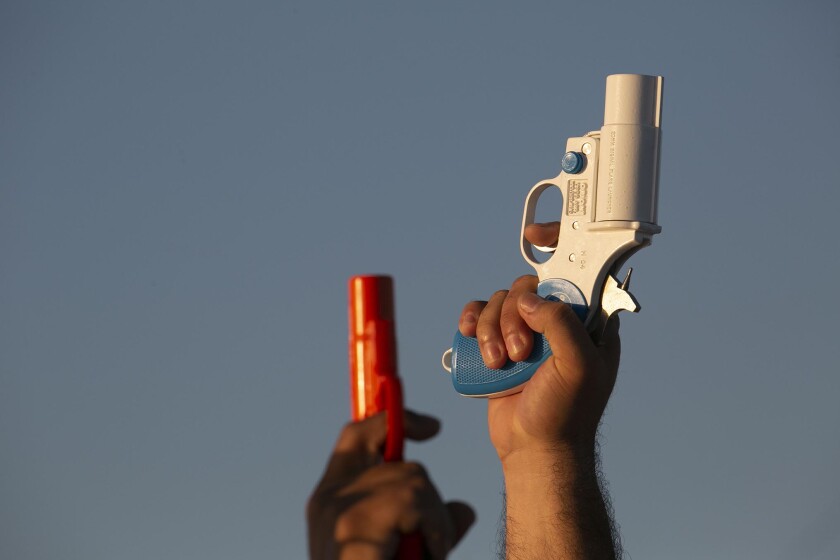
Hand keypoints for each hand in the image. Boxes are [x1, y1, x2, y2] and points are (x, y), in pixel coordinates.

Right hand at [307, 410, 474, 559]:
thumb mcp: (405, 552)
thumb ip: (429, 526)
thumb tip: (464, 510)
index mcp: (331, 499)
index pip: (357, 435)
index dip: (393, 418)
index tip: (433, 428)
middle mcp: (328, 497)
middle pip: (400, 460)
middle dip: (430, 498)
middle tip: (432, 542)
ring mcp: (337, 507)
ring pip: (416, 480)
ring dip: (434, 521)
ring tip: (425, 556)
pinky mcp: (354, 523)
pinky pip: (415, 500)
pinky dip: (433, 529)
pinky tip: (426, 556)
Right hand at [457, 222, 621, 460]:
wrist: (533, 450)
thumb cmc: (565, 413)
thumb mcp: (578, 366)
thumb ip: (562, 323)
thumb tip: (531, 299)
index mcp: (588, 322)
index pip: (578, 270)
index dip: (558, 246)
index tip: (535, 235)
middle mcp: (559, 322)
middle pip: (527, 287)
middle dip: (513, 316)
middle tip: (518, 352)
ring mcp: (528, 333)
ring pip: (500, 302)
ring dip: (490, 329)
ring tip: (498, 364)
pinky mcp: (500, 344)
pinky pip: (479, 315)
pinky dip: (471, 321)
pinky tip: (468, 335)